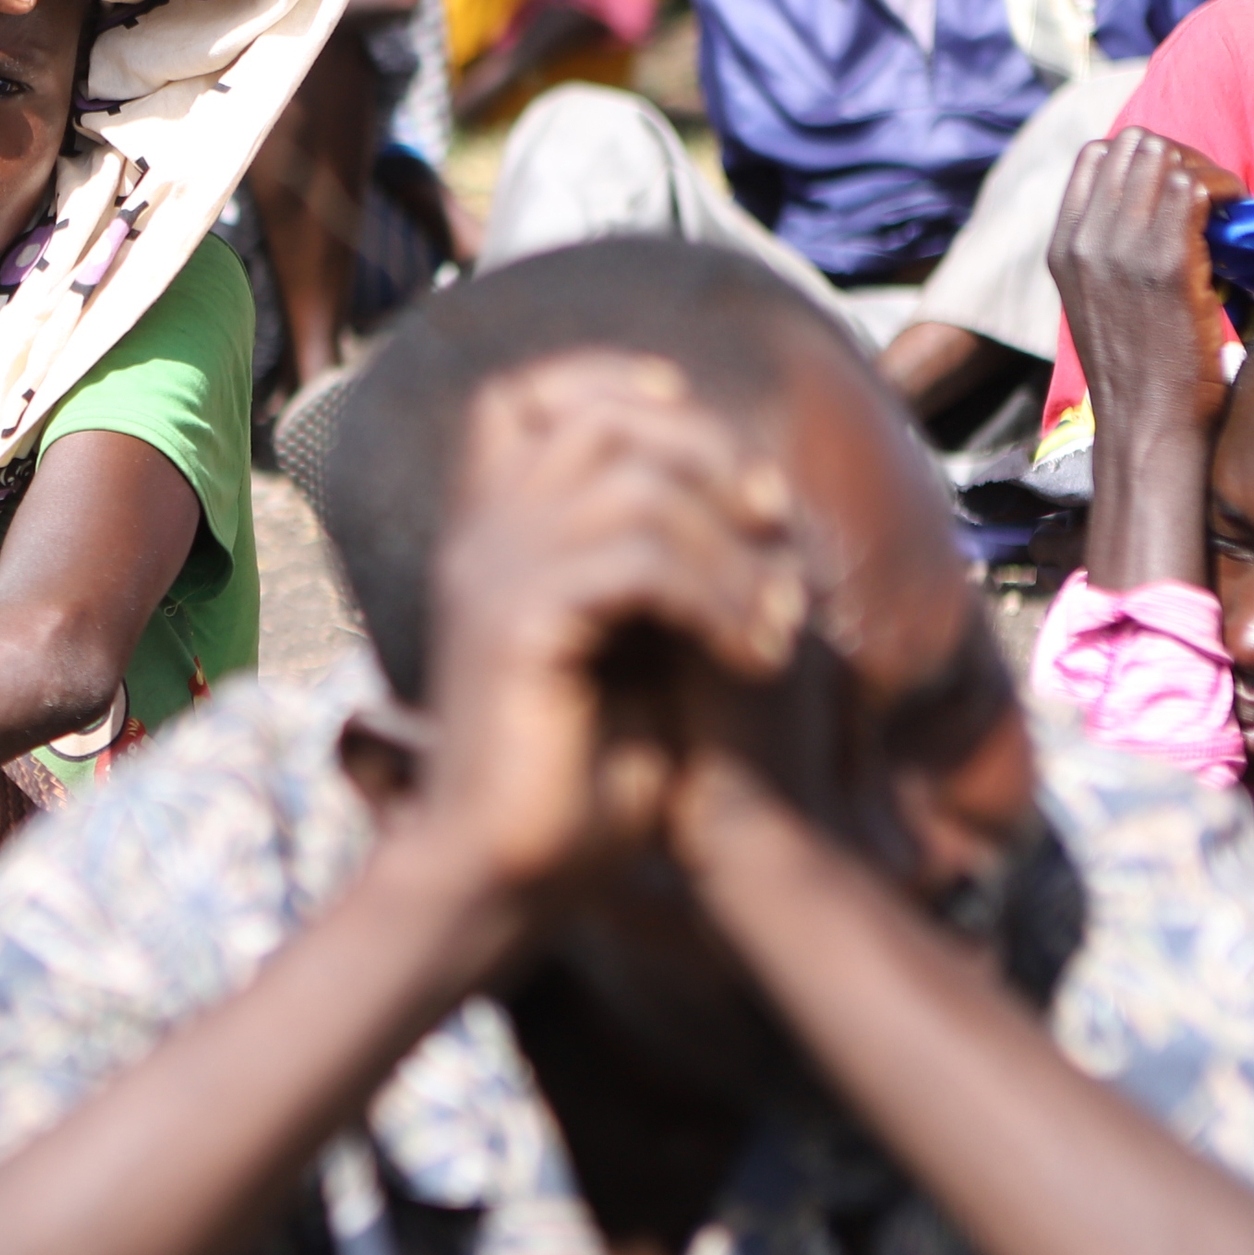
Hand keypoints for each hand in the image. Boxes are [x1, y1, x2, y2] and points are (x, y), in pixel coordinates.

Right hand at [399, 354, 806, 916]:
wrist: (507, 870)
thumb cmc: (578, 772)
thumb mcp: (632, 643)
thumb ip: (662, 562)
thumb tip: (758, 493)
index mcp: (491, 535)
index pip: (524, 395)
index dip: (618, 384)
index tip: (708, 451)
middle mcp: (479, 540)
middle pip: (602, 418)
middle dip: (712, 458)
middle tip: (773, 533)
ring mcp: (489, 577)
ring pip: (633, 484)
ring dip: (732, 544)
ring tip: (774, 620)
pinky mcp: (514, 629)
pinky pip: (637, 562)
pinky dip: (719, 599)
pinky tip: (752, 657)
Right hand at [1052, 130, 1241, 590]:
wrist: (1147, 426)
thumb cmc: (1138, 372)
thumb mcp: (1100, 302)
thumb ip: (1110, 250)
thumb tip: (1159, 201)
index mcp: (1061, 248)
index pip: (1097, 155)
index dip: (1146, 159)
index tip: (1177, 193)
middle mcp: (1081, 242)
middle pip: (1135, 144)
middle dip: (1182, 158)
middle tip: (1210, 201)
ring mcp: (1119, 250)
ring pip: (1167, 158)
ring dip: (1207, 175)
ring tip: (1222, 215)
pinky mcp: (1164, 264)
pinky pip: (1194, 189)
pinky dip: (1224, 195)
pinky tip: (1231, 230)